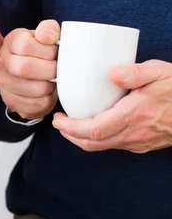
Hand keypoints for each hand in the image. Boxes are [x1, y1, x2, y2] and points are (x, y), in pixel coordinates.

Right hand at [0, 20, 59, 119]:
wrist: (31, 72)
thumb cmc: (41, 52)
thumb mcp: (45, 36)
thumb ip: (48, 30)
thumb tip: (47, 37)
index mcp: (10, 42)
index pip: (25, 45)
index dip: (47, 50)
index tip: (54, 53)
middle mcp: (1, 62)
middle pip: (24, 68)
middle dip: (50, 70)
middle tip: (57, 69)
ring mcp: (3, 84)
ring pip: (35, 89)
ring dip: (51, 85)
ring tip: (52, 80)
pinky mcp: (11, 101)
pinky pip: (38, 104)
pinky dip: (49, 99)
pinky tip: (47, 92)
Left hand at [52, 60, 171, 152]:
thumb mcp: (161, 71)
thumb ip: (136, 72)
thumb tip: (112, 73)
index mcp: (134, 116)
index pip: (93, 130)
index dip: (70, 128)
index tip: (57, 119)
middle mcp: (134, 134)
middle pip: (92, 143)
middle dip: (70, 135)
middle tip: (59, 122)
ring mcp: (139, 142)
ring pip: (102, 147)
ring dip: (82, 138)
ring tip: (71, 124)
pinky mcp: (144, 145)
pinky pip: (115, 145)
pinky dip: (98, 139)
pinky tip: (95, 125)